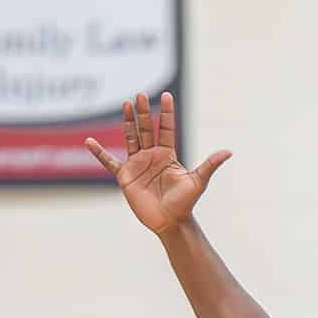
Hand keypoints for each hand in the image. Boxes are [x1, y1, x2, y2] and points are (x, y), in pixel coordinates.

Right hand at [86, 91, 230, 235]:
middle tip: (141, 95)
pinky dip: (99, 153)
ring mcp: (137, 164)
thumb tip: (229, 151)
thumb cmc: (184, 203)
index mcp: (167, 155)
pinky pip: (109, 162)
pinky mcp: (125, 176)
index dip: (166, 113)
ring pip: (130, 138)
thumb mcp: (198, 181)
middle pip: (145, 129)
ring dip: (127, 122)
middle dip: (143, 112)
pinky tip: (89, 142)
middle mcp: (151, 156)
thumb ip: (210, 164)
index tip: (167, 96)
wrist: (170, 222)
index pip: (166, 128)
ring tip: (126, 103)